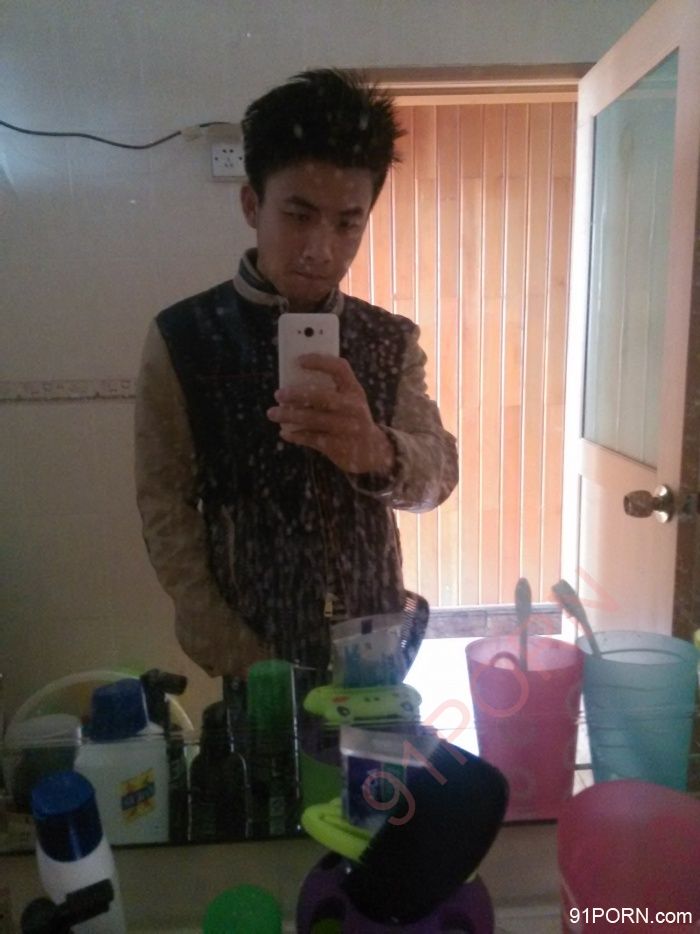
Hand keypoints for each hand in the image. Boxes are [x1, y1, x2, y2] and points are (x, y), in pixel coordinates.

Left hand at [266, 353, 395, 474]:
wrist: (371, 451)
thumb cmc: (351, 418)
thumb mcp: (349, 400)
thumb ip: (329, 390)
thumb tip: (292, 382)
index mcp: (355, 390)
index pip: (340, 368)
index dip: (319, 361)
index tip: (298, 360)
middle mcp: (353, 407)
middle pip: (322, 397)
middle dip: (297, 394)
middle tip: (278, 393)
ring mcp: (346, 428)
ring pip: (312, 419)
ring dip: (288, 416)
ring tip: (272, 413)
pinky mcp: (338, 446)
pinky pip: (311, 438)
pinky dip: (295, 435)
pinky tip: (285, 433)